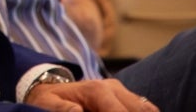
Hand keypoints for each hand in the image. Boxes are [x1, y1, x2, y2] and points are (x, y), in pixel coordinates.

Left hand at [25, 78, 157, 111]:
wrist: (50, 88)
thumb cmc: (49, 100)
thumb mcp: (48, 105)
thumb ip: (62, 110)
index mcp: (96, 90)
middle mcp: (112, 87)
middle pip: (140, 110)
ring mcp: (120, 90)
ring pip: (147, 109)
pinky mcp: (124, 96)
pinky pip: (144, 108)